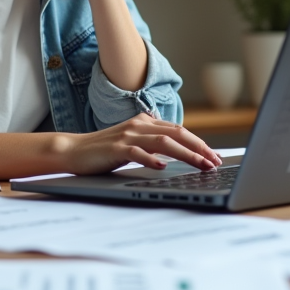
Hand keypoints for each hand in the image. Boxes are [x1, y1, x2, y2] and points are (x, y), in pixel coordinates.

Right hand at [55, 113, 222, 174]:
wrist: (74, 150)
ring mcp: (128, 135)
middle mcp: (139, 125)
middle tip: (215, 162)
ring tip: (200, 165)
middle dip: (199, 148)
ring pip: (164, 142)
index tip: (214, 156)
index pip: (180, 131)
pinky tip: (163, 167)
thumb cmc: (105, 149)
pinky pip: (137, 153)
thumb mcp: (133, 142)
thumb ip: (152, 140)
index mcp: (145, 122)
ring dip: (186, 154)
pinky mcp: (116, 148)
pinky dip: (152, 160)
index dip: (199, 143)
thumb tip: (177, 146)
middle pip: (177, 134)